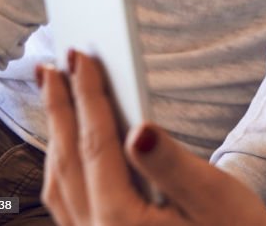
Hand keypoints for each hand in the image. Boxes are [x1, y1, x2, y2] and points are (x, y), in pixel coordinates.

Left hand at [39, 51, 265, 225]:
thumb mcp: (213, 199)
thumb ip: (170, 166)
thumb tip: (140, 131)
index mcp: (119, 221)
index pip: (96, 144)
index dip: (88, 95)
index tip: (81, 56)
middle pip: (67, 162)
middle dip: (59, 109)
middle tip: (53, 66)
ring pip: (59, 184)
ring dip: (55, 136)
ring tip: (55, 97)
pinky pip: (67, 202)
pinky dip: (63, 166)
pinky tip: (70, 150)